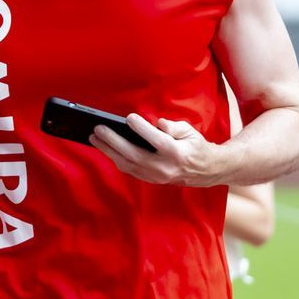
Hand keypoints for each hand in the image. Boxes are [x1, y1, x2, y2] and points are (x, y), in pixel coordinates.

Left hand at [90, 116, 221, 186]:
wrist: (204, 171)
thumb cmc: (195, 146)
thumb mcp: (191, 132)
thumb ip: (174, 127)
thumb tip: (157, 124)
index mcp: (177, 153)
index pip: (157, 140)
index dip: (142, 129)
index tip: (129, 118)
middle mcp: (163, 167)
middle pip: (134, 154)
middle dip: (113, 141)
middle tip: (98, 128)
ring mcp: (155, 176)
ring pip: (126, 164)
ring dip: (108, 151)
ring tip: (94, 137)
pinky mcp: (149, 180)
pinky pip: (128, 170)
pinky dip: (115, 158)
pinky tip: (104, 148)